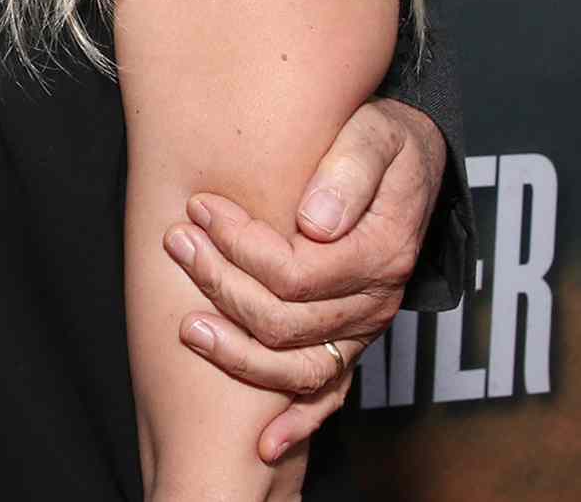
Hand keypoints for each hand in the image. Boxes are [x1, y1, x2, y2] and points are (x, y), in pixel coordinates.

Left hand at [162, 97, 446, 460]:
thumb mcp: (374, 135)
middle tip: (177, 243)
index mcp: (381, 252)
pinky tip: (264, 444)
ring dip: (237, 354)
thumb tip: (314, 221)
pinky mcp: (348, 340)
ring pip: (297, 367)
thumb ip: (348, 172)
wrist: (404, 160)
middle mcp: (375, 300)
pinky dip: (298, 422)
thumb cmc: (382, 141)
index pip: (297, 272)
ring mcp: (361, 327)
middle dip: (221, 285)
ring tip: (186, 326)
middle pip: (285, 320)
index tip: (201, 207)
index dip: (241, 245)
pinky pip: (327, 394)